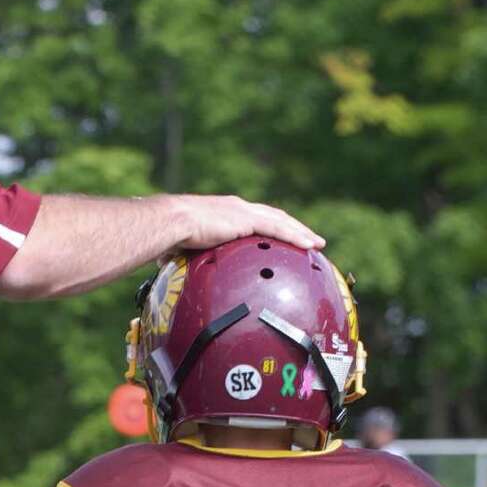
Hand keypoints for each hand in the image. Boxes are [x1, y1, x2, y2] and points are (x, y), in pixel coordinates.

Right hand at [170, 195, 323, 252]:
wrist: (170, 222)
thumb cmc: (169, 235)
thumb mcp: (182, 248)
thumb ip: (188, 259)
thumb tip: (177, 278)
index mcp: (224, 213)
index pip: (254, 218)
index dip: (270, 226)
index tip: (281, 236)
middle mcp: (237, 208)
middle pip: (274, 217)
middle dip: (293, 227)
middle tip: (308, 238)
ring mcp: (244, 212)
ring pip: (282, 222)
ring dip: (301, 232)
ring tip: (317, 243)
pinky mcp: (247, 220)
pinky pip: (279, 229)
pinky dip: (296, 236)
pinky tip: (311, 245)